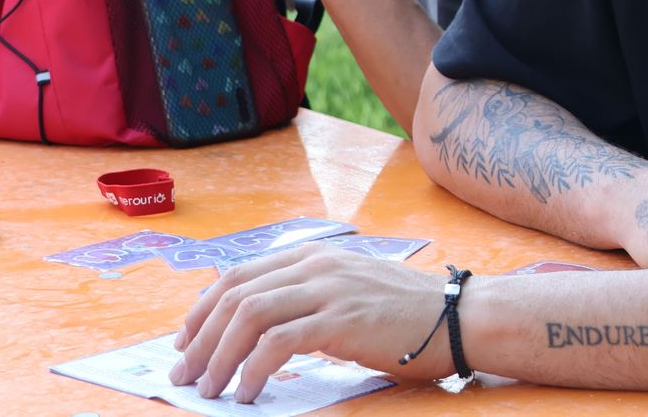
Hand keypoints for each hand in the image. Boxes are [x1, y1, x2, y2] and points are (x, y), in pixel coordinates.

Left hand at [168, 244, 451, 401]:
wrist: (461, 316)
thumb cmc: (411, 313)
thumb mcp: (353, 289)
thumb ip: (313, 295)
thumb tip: (264, 329)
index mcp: (317, 255)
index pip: (241, 274)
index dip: (204, 309)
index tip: (188, 341)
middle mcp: (318, 264)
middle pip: (236, 294)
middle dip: (201, 337)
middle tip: (186, 373)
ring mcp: (330, 288)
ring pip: (249, 315)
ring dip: (218, 355)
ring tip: (209, 388)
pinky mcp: (342, 319)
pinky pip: (279, 343)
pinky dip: (253, 370)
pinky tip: (248, 393)